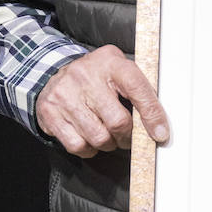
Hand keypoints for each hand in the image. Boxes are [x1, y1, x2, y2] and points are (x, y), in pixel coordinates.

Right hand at [35, 44, 168, 156]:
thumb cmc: (95, 76)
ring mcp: (65, 95)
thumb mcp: (118, 69)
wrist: (52, 72)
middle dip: (127, 136)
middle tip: (127, 135)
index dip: (152, 114)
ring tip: (107, 134)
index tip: (160, 134)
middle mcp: (85, 76)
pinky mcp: (50, 113)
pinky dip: (89, 149)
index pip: (138, 88)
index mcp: (110, 63)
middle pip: (118, 122)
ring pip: (99, 138)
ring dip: (109, 143)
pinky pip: (78, 146)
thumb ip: (140, 88)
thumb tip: (161, 121)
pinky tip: (89, 136)